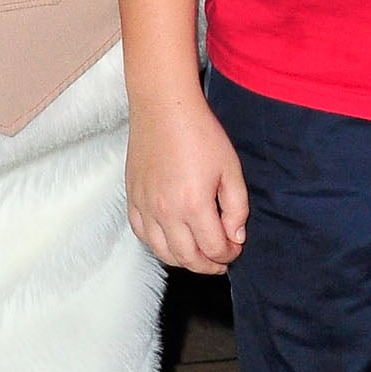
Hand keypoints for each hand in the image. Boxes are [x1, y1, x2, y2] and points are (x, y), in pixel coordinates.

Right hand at [126, 95, 248, 274]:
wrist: (164, 107)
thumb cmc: (200, 133)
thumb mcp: (231, 169)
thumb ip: (237, 208)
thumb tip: (235, 237)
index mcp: (194, 205)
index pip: (213, 249)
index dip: (229, 254)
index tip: (236, 248)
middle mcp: (166, 211)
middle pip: (188, 258)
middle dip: (209, 264)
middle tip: (221, 260)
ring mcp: (145, 206)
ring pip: (162, 252)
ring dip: (183, 260)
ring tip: (198, 255)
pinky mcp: (132, 197)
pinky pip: (142, 234)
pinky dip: (157, 244)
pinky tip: (171, 239)